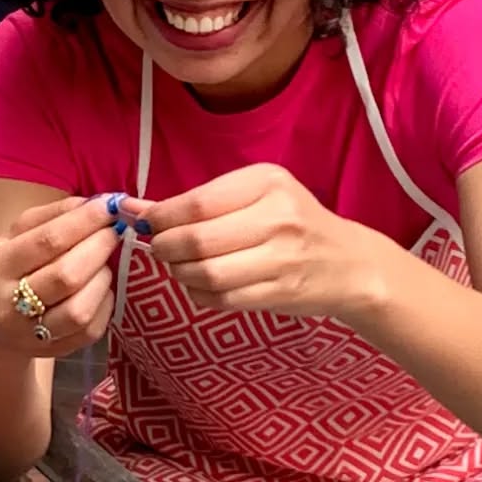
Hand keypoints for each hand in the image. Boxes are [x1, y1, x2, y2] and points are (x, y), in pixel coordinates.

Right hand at [0, 195, 126, 358]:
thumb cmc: (7, 270)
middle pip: (66, 276)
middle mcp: (9, 305)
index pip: (47, 242)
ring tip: (103, 262)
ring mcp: (32, 334)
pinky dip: (105, 303)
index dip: (84, 222)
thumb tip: (96, 203)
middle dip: (98, 247)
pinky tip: (100, 288)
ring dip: (102, 279)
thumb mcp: (14, 236)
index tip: (110, 207)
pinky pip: (91, 329)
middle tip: (114, 231)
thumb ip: (51, 216)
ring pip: (80, 309)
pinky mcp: (56, 351)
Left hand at [130, 164, 384, 318]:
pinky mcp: (281, 292)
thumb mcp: (254, 195)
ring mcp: (282, 258)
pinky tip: (200, 284)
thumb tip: (132, 208)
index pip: (196, 203)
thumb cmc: (291, 222)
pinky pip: (221, 298)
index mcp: (267, 183)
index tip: (146, 224)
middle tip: (160, 248)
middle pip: (196, 240)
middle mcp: (277, 218)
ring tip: (180, 265)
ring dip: (179, 272)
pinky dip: (198, 294)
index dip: (160, 218)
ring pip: (206, 273)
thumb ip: (197, 201)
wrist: (349, 263)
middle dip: (165, 248)